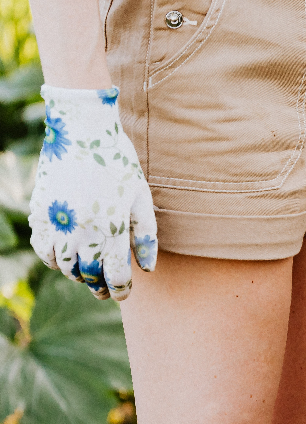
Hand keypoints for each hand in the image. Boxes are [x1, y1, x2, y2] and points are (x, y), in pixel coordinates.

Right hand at [28, 85, 157, 299]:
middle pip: (88, 275)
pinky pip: (43, 248)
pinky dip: (53, 259)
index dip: (121, 289)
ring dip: (76, 274)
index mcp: (112, 228)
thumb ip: (146, 236)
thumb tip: (147, 269)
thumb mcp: (141, 197)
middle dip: (99, 287)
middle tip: (105, 291)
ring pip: (64, 266)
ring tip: (87, 275)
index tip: (123, 292)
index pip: (115, 275)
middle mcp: (82, 230)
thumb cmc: (118, 163)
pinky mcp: (39, 213)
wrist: (81, 131)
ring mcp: (57, 222)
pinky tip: (65, 257)